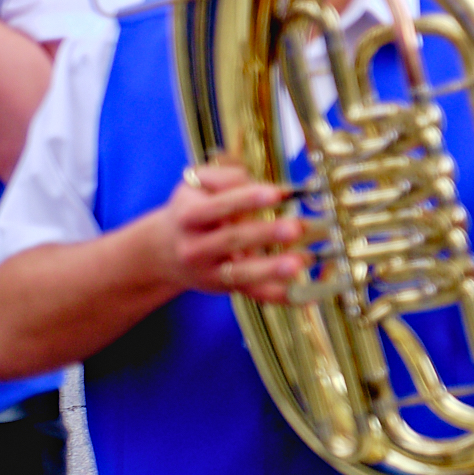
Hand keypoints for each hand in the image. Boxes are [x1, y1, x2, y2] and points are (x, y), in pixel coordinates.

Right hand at [143, 158, 304, 303]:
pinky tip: (308, 295)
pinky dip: (282, 297)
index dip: (248, 199)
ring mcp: (211, 273)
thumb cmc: (192, 208)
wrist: (165, 251)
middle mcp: (196, 248)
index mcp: (188, 217)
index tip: (278, 193)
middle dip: (265, 234)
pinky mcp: (228, 289)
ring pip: (242, 273)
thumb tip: (255, 183)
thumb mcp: (195, 185)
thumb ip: (223, 177)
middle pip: (232, 240)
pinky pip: (256, 295)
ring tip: (303, 260)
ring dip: (273, 269)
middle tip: (296, 227)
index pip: (217, 206)